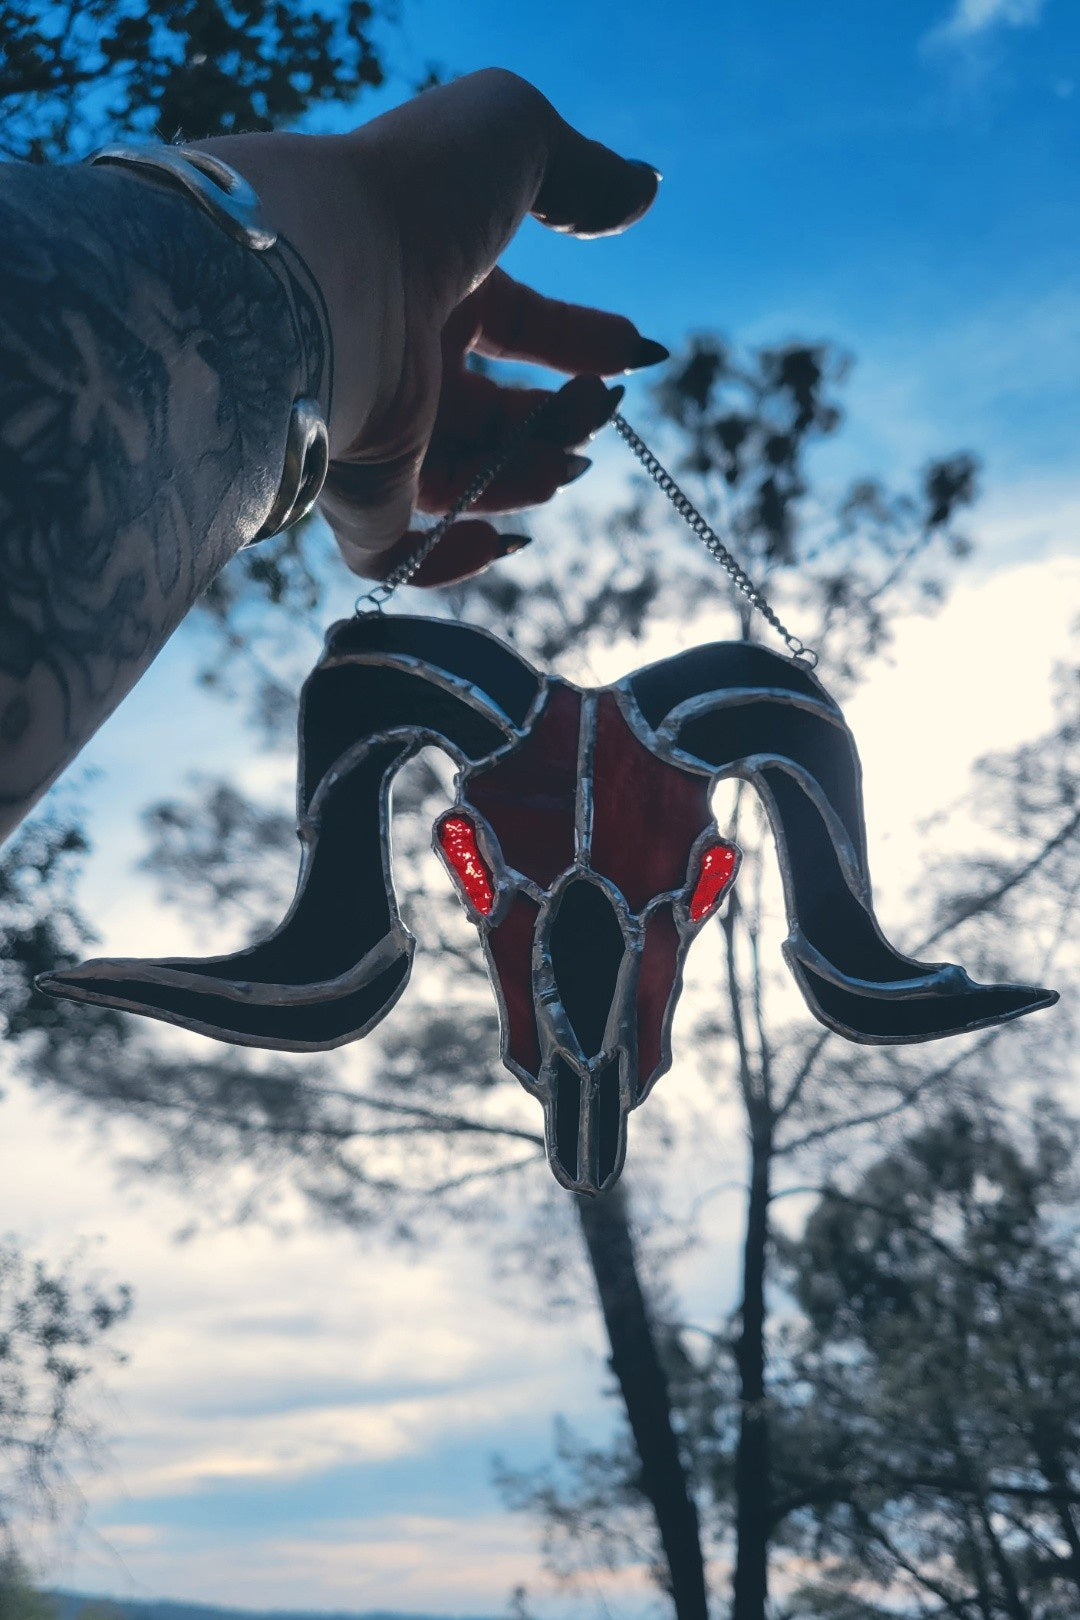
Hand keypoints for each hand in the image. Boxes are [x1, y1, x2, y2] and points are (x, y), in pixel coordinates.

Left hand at [189, 68, 665, 582]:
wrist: (323, 271)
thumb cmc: (411, 193)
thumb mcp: (513, 136)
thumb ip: (581, 168)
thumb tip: (640, 191)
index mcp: (427, 274)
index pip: (515, 321)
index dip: (581, 339)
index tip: (637, 355)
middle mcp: (396, 352)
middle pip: (495, 409)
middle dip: (563, 417)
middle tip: (602, 410)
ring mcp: (371, 427)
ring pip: (461, 479)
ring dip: (529, 478)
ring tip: (569, 463)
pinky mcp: (352, 494)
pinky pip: (395, 552)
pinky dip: (450, 558)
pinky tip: (504, 539)